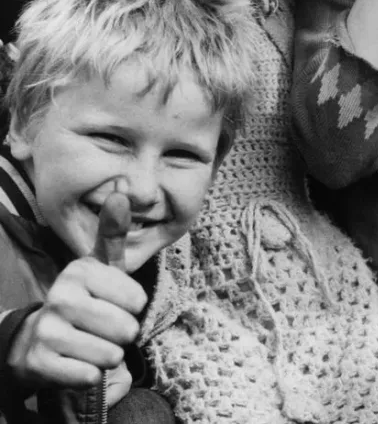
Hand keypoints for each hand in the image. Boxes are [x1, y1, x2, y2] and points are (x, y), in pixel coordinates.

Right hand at [7, 258, 146, 390]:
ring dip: (109, 358)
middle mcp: (61, 297)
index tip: (116, 306)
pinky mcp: (39, 361)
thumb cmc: (83, 304)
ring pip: (111, 356)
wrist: (34, 338)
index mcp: (81, 271)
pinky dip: (91, 376)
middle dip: (123, 337)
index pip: (138, 300)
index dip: (134, 309)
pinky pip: (90, 377)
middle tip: (106, 332)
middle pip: (126, 329)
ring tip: (92, 348)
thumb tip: (124, 204)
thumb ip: (117, 244)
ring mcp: (47, 330)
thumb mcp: (100, 273)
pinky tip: (78, 364)